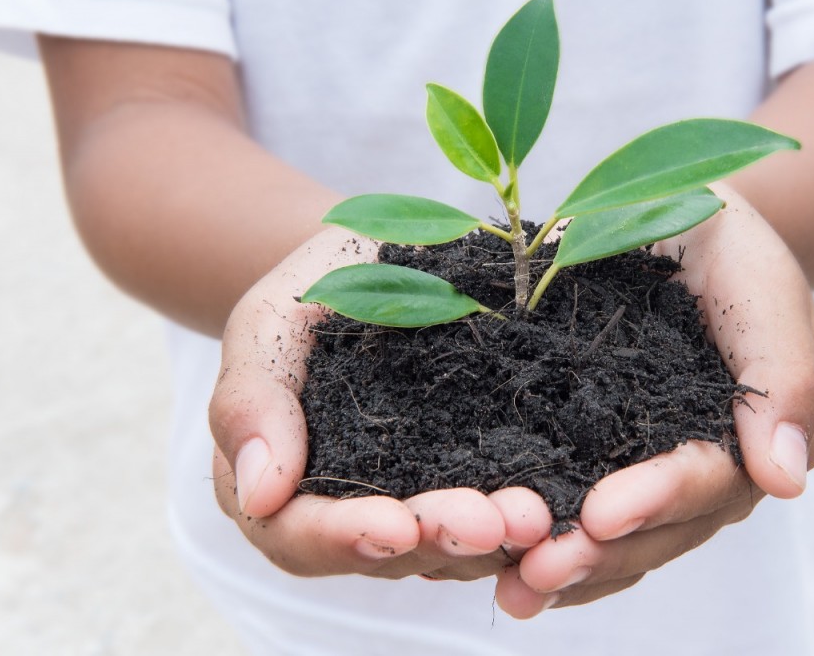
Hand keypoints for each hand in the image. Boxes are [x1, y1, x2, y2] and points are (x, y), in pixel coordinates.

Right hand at [209, 226, 553, 579]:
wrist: (380, 261)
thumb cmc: (312, 291)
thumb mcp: (268, 328)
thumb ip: (249, 403)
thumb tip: (260, 493)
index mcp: (283, 487)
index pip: (301, 536)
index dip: (348, 538)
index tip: (398, 524)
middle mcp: (351, 509)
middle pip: (390, 552)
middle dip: (443, 539)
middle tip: (497, 523)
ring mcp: (417, 496)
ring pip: (452, 545)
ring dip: (497, 539)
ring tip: (540, 514)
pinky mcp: (472, 475)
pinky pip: (497, 504)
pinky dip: (530, 507)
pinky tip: (563, 497)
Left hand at [494, 183, 813, 615]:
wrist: (678, 222)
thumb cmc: (729, 250)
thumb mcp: (762, 289)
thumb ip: (783, 376)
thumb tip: (786, 481)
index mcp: (748, 439)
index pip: (707, 482)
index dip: (656, 500)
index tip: (601, 514)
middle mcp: (699, 469)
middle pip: (657, 531)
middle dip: (600, 554)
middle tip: (539, 571)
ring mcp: (644, 467)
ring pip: (615, 538)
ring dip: (566, 566)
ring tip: (513, 585)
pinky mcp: (593, 451)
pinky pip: (574, 505)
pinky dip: (542, 537)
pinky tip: (498, 561)